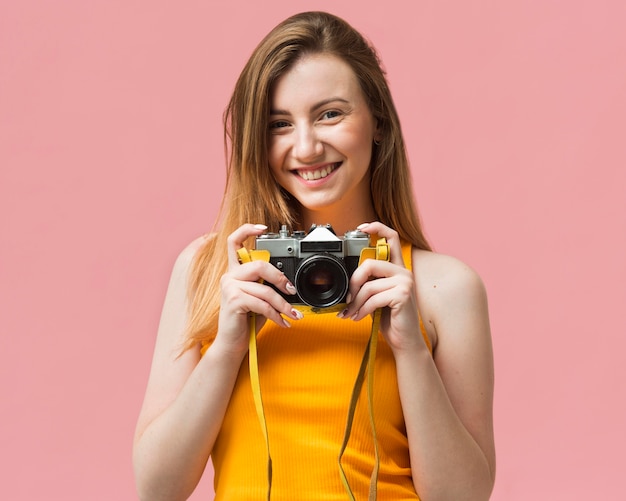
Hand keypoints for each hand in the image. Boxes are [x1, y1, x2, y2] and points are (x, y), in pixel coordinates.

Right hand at [214, 224, 300, 354]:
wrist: (233, 343)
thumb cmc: (247, 320)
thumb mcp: (259, 297)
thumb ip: (266, 284)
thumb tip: (287, 281)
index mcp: (235, 271)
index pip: (234, 242)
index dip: (247, 230)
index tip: (263, 228)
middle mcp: (229, 276)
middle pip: (259, 265)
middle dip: (280, 279)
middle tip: (291, 291)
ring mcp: (229, 287)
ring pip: (264, 289)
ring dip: (283, 305)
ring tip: (292, 315)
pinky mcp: (233, 300)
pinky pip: (262, 304)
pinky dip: (276, 315)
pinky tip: (283, 322)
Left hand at [338, 222, 426, 353]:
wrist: (404, 340)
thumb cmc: (390, 318)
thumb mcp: (377, 295)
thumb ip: (369, 282)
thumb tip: (348, 279)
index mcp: (397, 268)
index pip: (391, 238)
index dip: (377, 228)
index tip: (361, 228)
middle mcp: (403, 272)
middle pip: (370, 264)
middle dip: (353, 283)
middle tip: (348, 299)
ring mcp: (405, 282)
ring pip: (369, 286)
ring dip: (356, 303)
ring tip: (352, 313)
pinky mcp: (403, 295)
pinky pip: (374, 298)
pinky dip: (362, 310)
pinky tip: (360, 317)